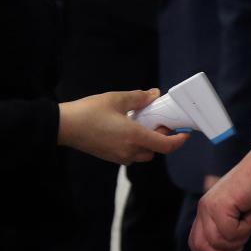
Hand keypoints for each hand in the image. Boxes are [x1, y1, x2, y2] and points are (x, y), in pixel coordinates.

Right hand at [58, 89, 189, 164]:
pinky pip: (130, 155)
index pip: (165, 145)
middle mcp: (128, 150)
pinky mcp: (109, 157)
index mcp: (133, 136)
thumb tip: (154, 94)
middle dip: (161, 139)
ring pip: (142, 154)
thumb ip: (138, 98)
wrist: (64, 126)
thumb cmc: (89, 112)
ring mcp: (118, 156)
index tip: (185, 133)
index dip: (178, 141)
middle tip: (158, 121)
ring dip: (147, 143)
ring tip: (141, 124)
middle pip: (154, 151)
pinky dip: (135, 145)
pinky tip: (127, 129)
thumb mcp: (116, 99)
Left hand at [189, 148, 250, 250]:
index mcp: (205, 210)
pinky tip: (249, 216)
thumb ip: (228, 235)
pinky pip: (230, 233)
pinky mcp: (219, 205)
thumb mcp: (241, 219)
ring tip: (247, 224)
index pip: (195, 243)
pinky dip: (244, 230)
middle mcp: (203, 208)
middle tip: (241, 243)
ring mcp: (209, 206)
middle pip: (203, 246)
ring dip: (238, 240)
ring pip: (218, 242)